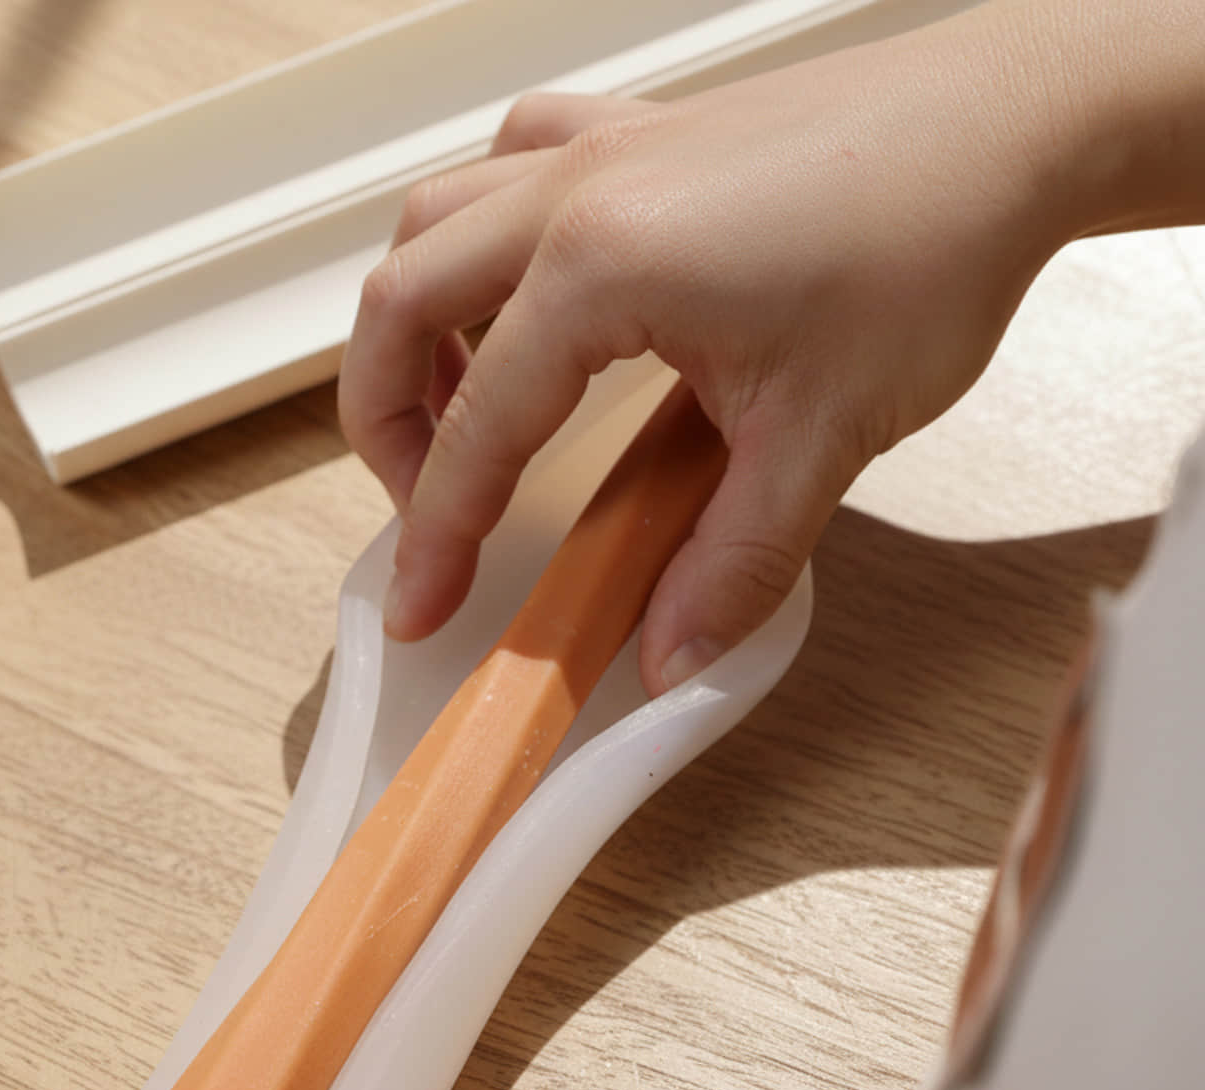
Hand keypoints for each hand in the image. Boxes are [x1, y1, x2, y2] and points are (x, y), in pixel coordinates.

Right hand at [339, 4, 1090, 693]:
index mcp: (603, 264)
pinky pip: (507, 164)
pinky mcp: (633, 132)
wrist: (1012, 126)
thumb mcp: (823, 437)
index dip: (437, 532)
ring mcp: (598, 146)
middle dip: (382, 421)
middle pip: (397, 300)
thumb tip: (669, 659)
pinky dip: (481, 234)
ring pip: (433, 220)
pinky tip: (524, 289)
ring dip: (415, 320)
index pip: (481, 425)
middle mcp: (574, 190)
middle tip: (425, 503)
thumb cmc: (930, 244)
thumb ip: (733, 564)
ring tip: (456, 404)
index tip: (421, 604)